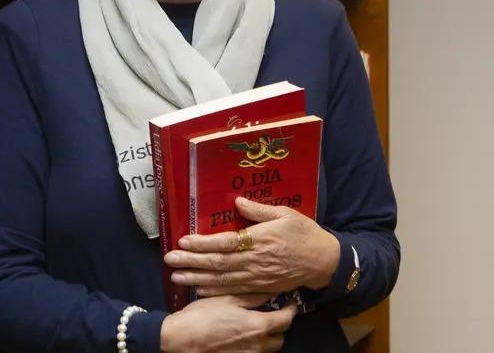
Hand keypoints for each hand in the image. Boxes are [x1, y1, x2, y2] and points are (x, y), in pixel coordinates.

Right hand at [159, 294, 295, 352]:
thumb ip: (253, 297)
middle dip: (278, 327)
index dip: (291, 310)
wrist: (180, 339)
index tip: (289, 303)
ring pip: (268, 349)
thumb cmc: (202, 315)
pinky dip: (254, 346)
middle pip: (280, 338)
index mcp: (258, 326)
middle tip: (270, 314)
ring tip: (255, 326)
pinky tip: (242, 337)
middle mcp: (258, 346)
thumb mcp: (227, 299)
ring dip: (267, 338)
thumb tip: (271, 292)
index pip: (286, 320)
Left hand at [164, 197, 339, 296]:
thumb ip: (259, 210)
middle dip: (191, 262)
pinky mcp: (260, 288)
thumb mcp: (285, 214)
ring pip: (222, 280)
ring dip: (197, 279)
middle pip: (217, 263)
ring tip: (176, 277)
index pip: (225, 242)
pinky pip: (234, 291)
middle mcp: (254, 261)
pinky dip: (215, 292)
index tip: (183, 240)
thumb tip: (236, 201)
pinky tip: (199, 291)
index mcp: (259, 240)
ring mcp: (256, 277)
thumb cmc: (304, 233)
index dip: (202, 243)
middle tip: (169, 260)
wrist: (324, 261)